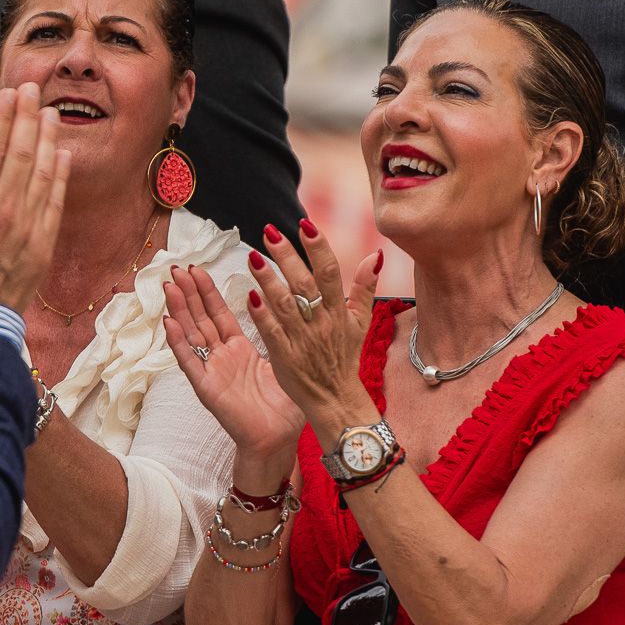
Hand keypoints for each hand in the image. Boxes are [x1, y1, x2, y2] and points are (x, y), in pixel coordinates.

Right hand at [0, 84, 69, 313]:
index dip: (3, 115)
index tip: (10, 92)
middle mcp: (3, 209)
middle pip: (21, 150)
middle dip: (28, 115)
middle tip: (33, 89)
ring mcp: (27, 225)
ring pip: (42, 170)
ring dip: (48, 137)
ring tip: (51, 112)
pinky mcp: (43, 241)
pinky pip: (56, 198)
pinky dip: (60, 172)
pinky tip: (62, 152)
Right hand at [163, 266, 304, 463]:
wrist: (278, 440)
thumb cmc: (284, 407)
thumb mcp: (281, 361)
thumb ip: (276, 334)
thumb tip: (283, 305)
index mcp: (239, 349)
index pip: (218, 313)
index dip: (207, 291)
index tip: (197, 268)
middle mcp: (222, 357)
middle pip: (200, 318)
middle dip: (189, 292)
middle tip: (177, 268)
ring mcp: (212, 371)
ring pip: (191, 334)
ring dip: (179, 309)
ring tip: (169, 285)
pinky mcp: (206, 388)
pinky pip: (190, 362)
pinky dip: (178, 343)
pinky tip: (168, 323)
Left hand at [246, 221, 383, 433]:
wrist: (336, 400)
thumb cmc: (344, 357)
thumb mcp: (360, 322)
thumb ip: (365, 287)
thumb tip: (376, 255)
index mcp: (340, 311)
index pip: (330, 273)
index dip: (319, 248)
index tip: (305, 224)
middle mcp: (322, 322)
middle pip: (304, 284)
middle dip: (287, 256)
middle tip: (269, 232)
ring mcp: (303, 340)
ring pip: (285, 305)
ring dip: (268, 280)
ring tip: (253, 257)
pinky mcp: (285, 356)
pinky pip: (272, 332)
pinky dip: (261, 315)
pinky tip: (249, 296)